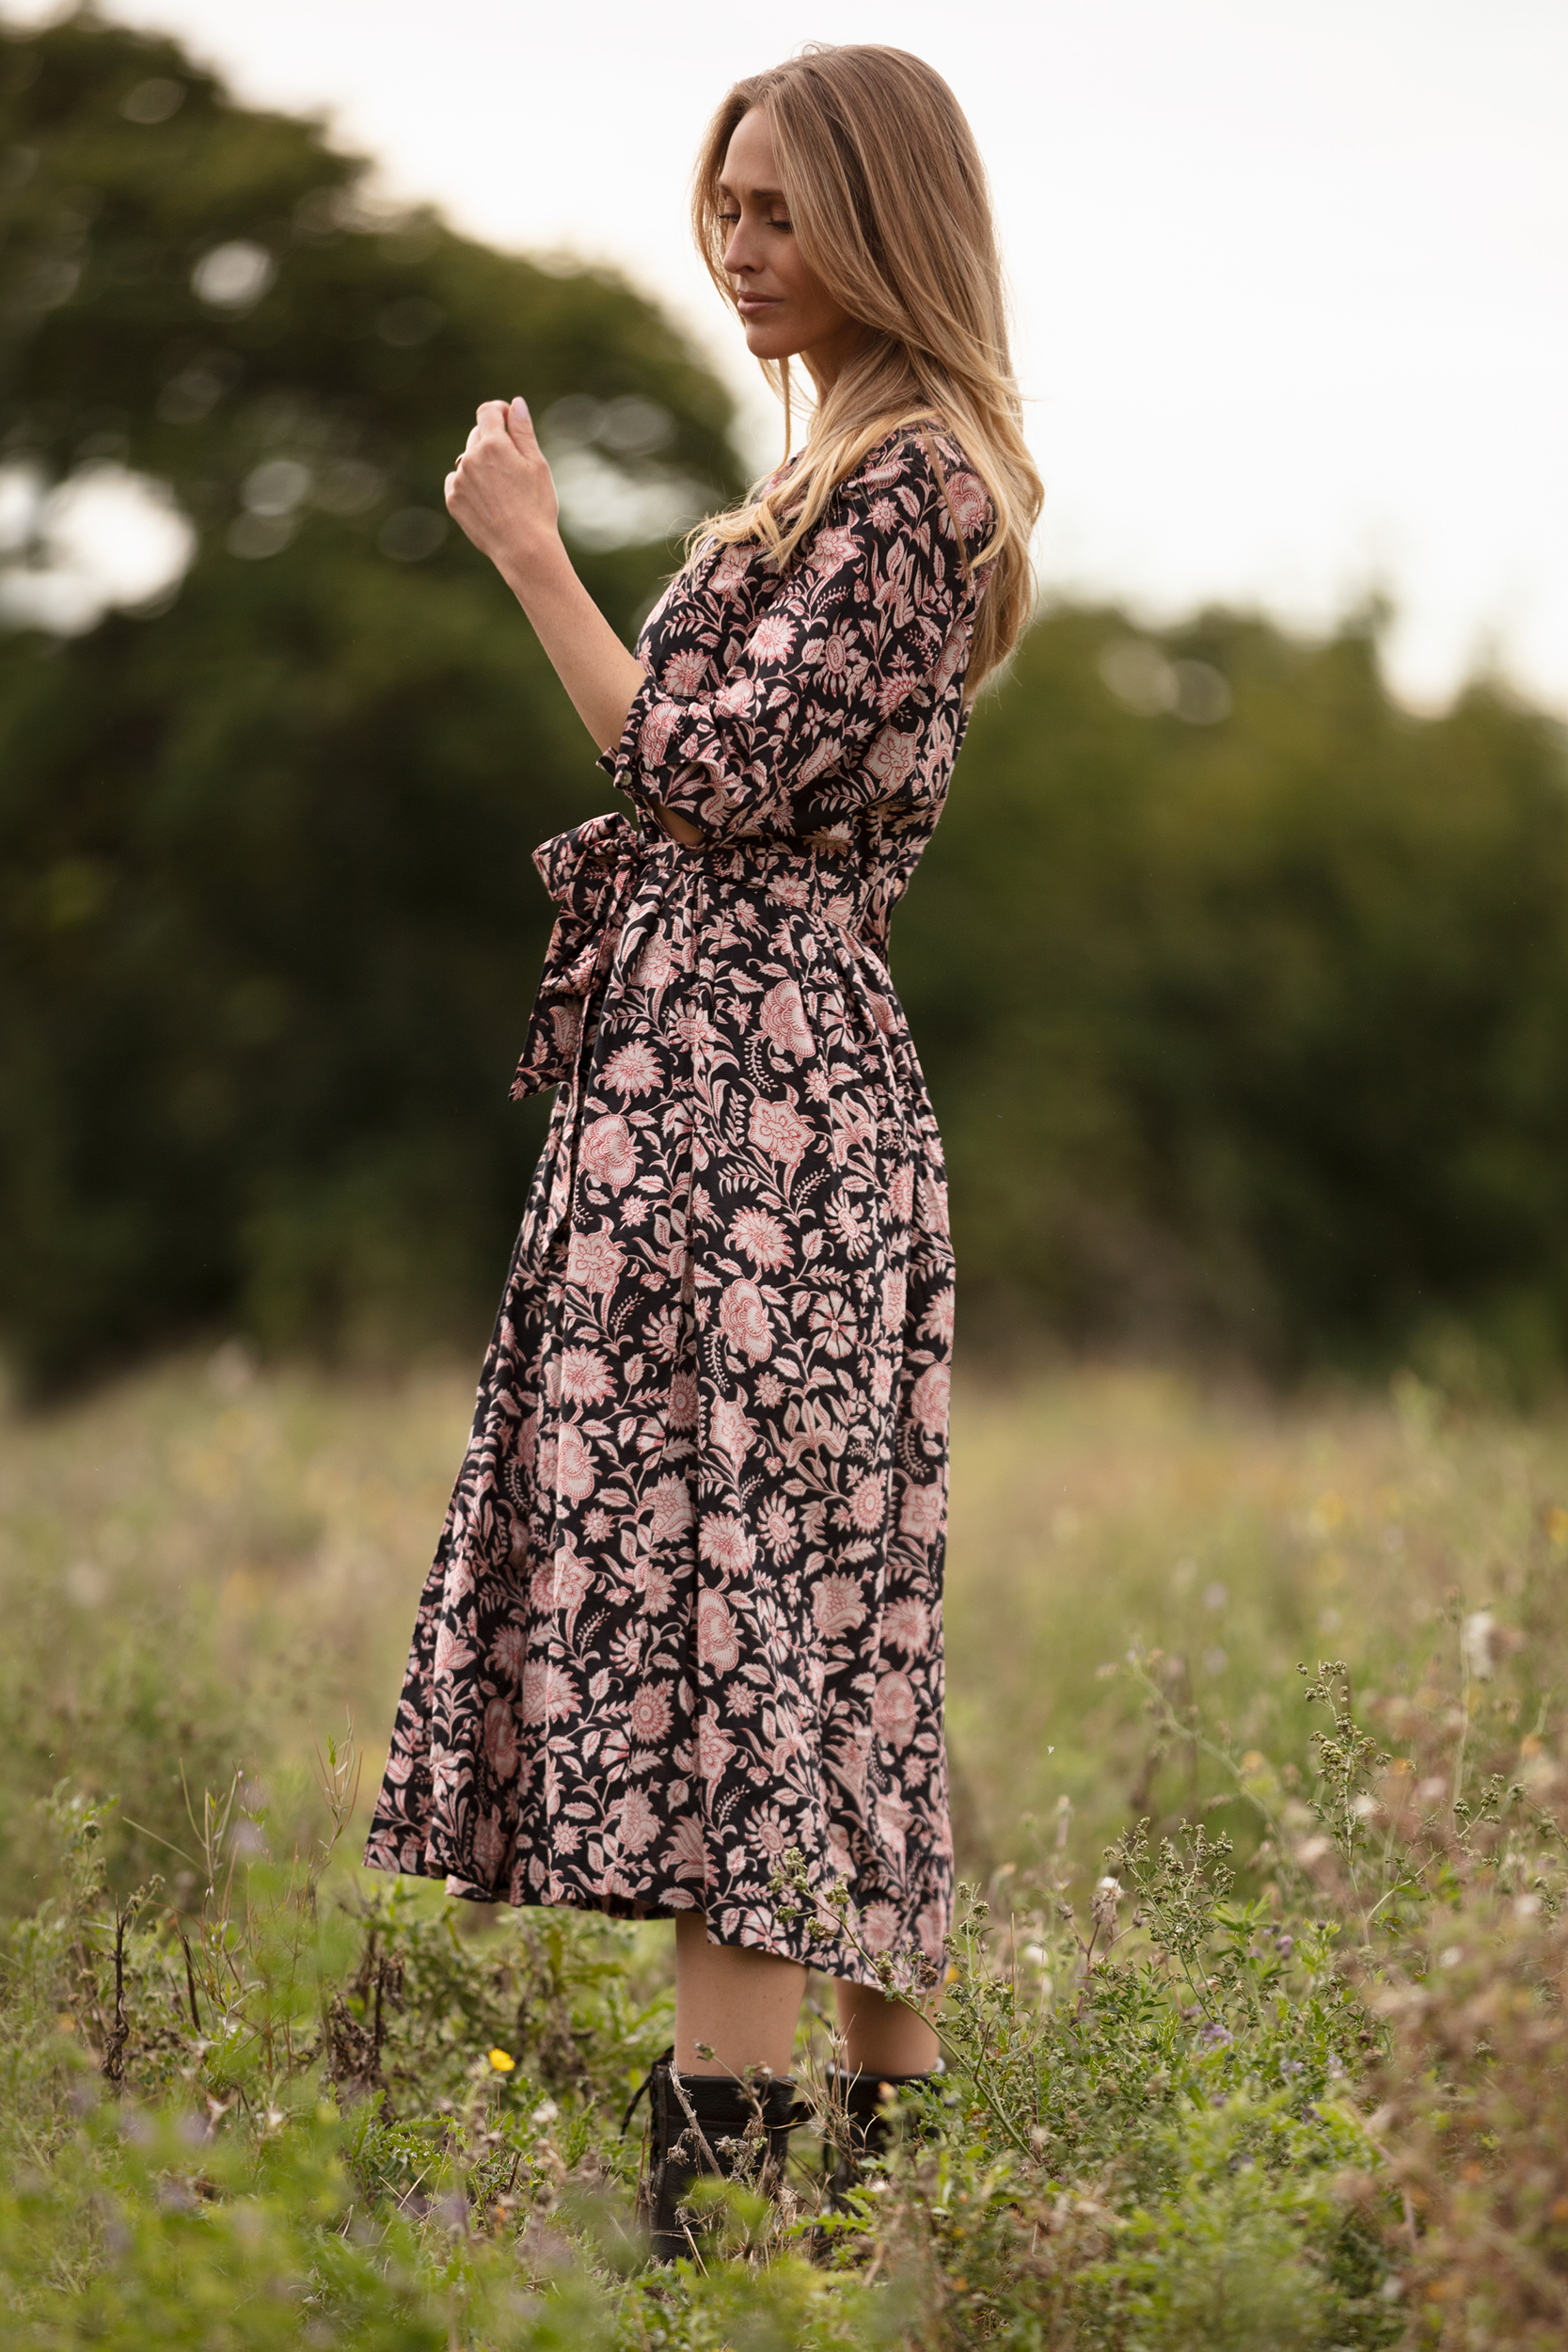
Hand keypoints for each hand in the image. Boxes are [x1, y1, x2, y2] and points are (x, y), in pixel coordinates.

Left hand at [445, 397, 559, 576]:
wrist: (523, 548)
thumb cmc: (537, 506)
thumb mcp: (537, 464)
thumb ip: (523, 430)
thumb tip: (515, 404)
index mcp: (493, 444)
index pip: (487, 412)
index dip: (499, 412)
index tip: (508, 421)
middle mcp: (470, 458)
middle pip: (478, 436)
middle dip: (494, 443)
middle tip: (514, 469)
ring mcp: (459, 479)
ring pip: (468, 460)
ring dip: (482, 465)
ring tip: (503, 490)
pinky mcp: (453, 499)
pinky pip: (458, 481)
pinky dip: (470, 484)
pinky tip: (489, 501)